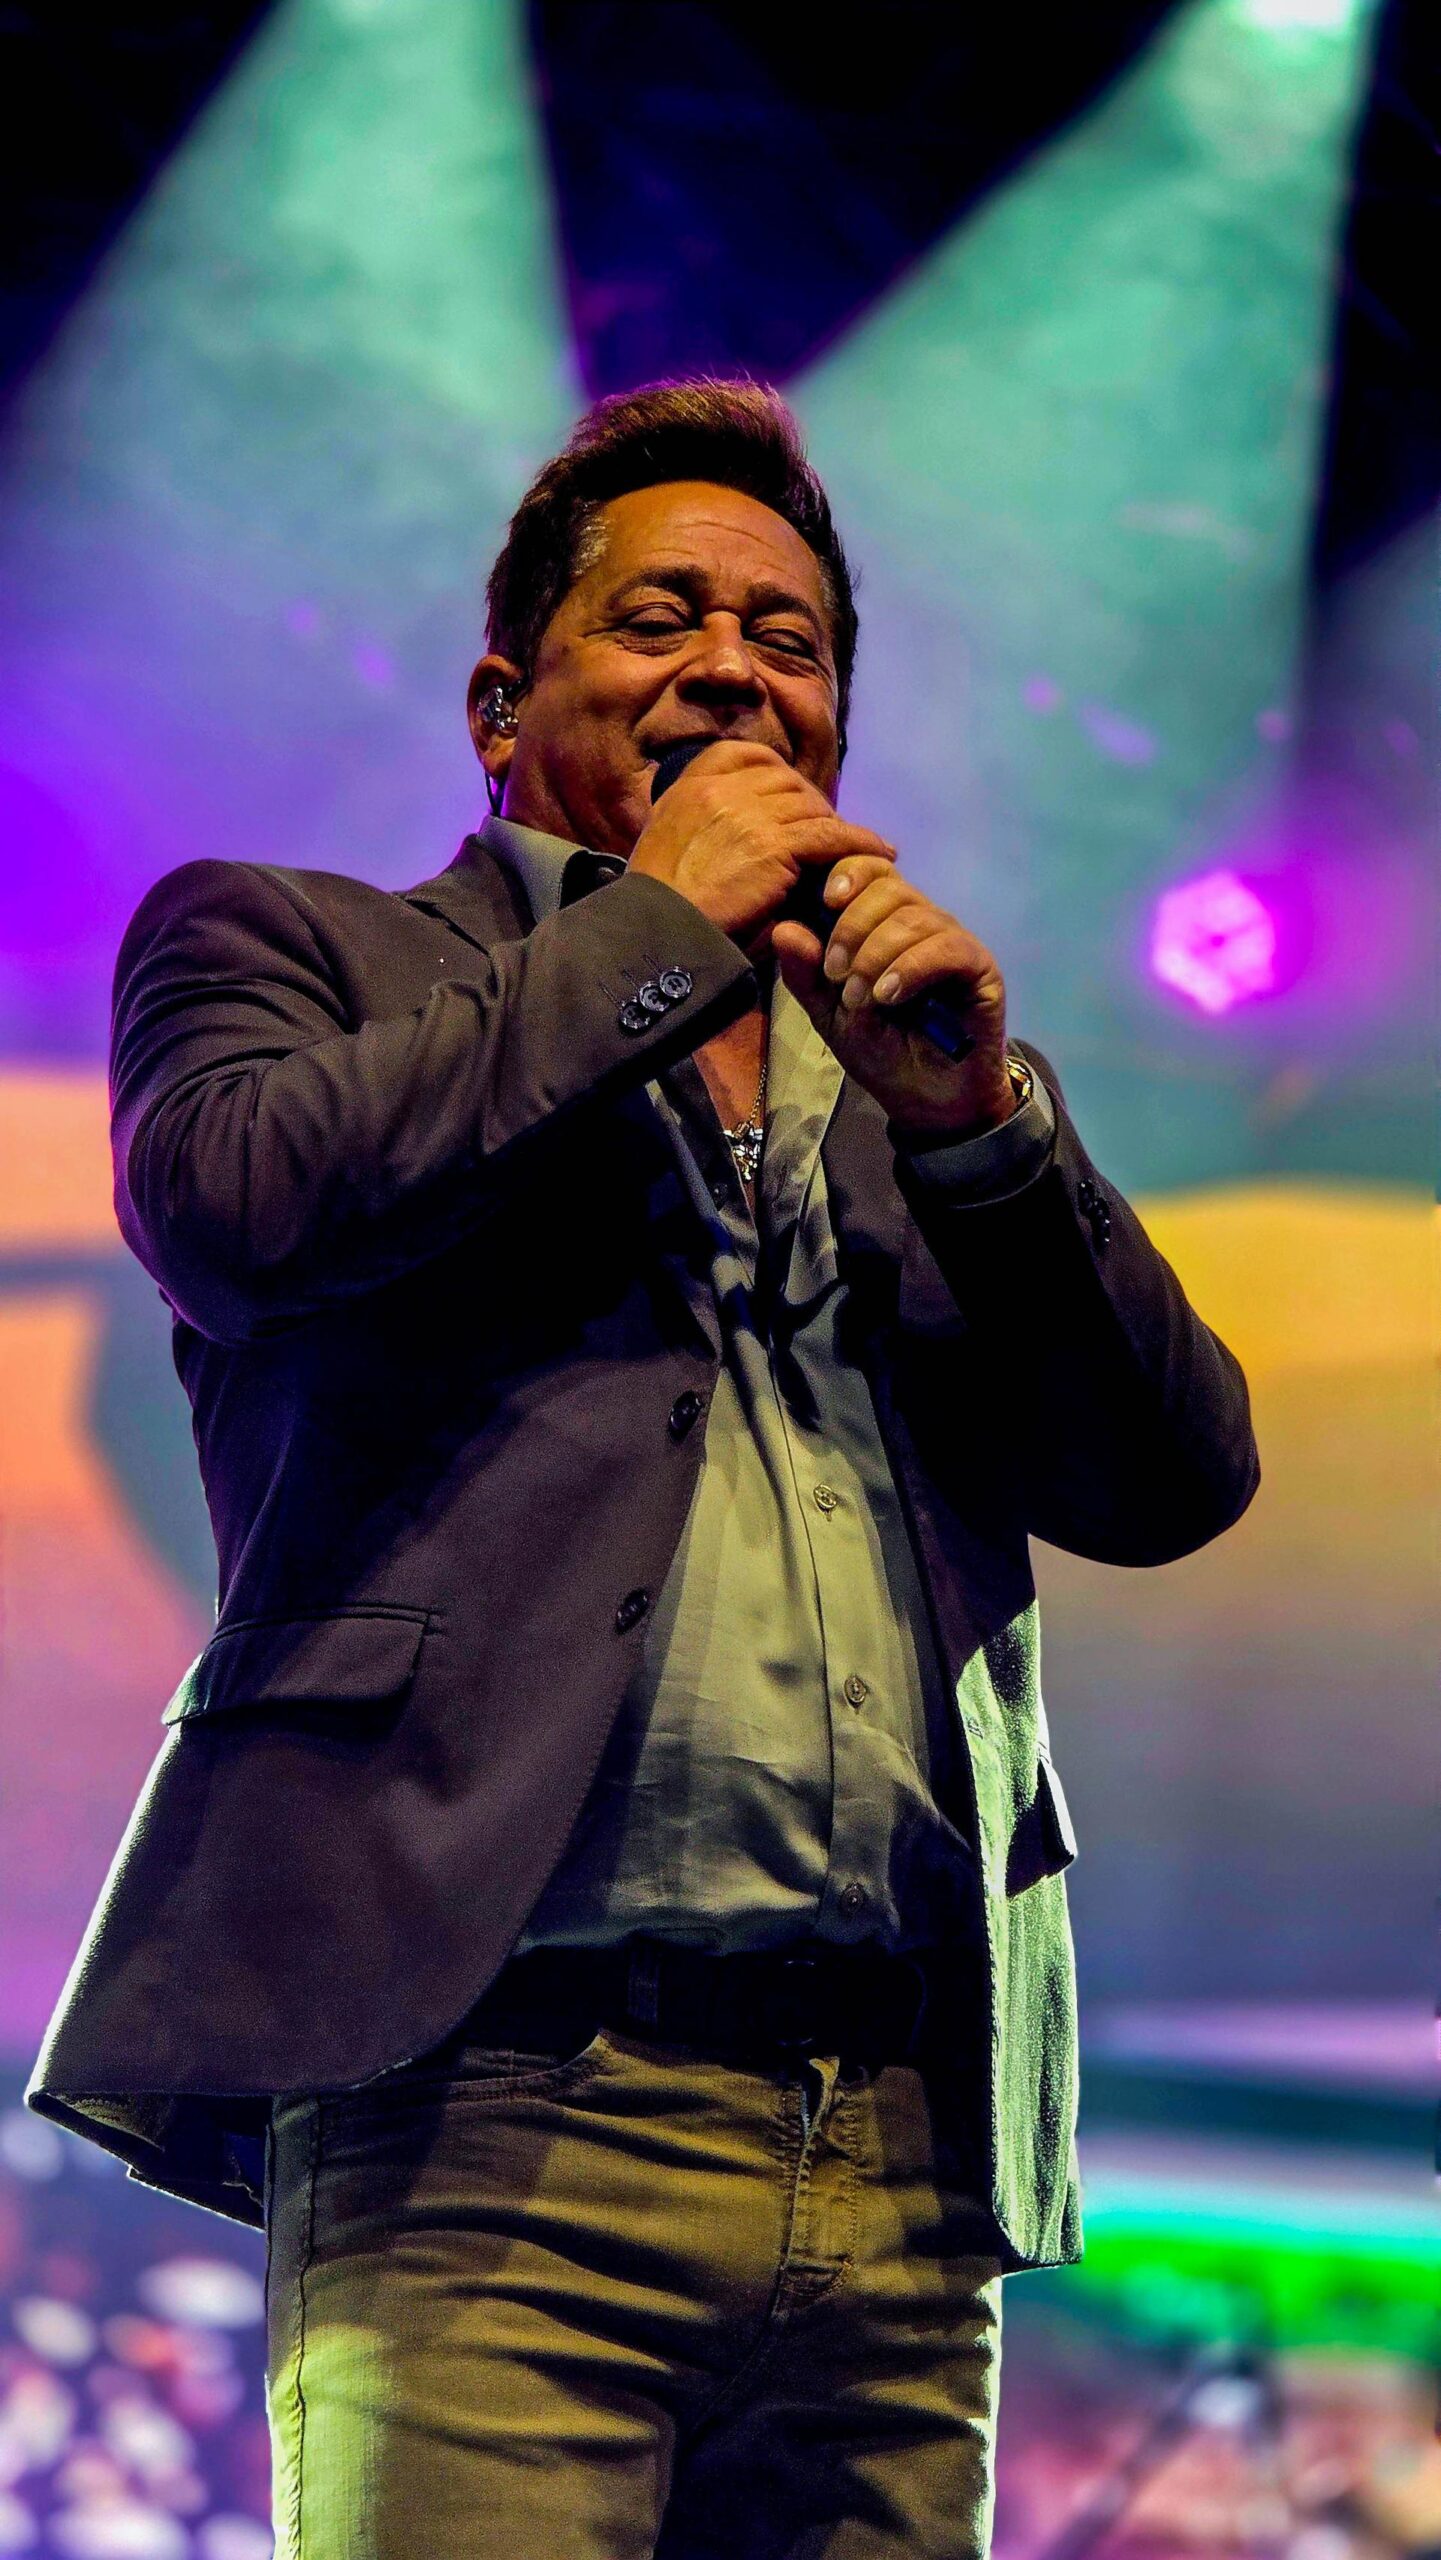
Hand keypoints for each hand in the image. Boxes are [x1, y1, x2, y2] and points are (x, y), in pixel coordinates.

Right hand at [627, 740, 897, 946]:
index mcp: (691, 785)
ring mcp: (749, 814)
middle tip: (826, 832)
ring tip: (851, 848)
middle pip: (786, 782)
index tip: (791, 798)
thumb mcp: (665, 843)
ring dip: (832, 827)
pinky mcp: (775, 846)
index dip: (777, 775)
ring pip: (811, 807)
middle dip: (809, 805)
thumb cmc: (662, 905)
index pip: (748, 756)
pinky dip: (860, 843)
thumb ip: (698, 820)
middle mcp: (719, 790)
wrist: (659, 934)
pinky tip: (880, 853)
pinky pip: (831, 836)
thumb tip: (731, 821)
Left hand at [771, 853, 1014, 1136]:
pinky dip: (910, 967)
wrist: (926, 1101)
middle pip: (889, 886)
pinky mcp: (980, 968)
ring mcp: (952, 942)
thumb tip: (782, 929)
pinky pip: (947, 947)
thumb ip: (806, 974)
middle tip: (836, 972)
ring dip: (876, 953)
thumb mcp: (829, 1014)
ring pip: (915, 916)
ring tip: (860, 997)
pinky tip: (889, 995)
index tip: (825, 901)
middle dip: (852, 926)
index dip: (847, 874)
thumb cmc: (881, 1052)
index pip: (870, 870)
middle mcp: (922, 923)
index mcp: (885, 924)